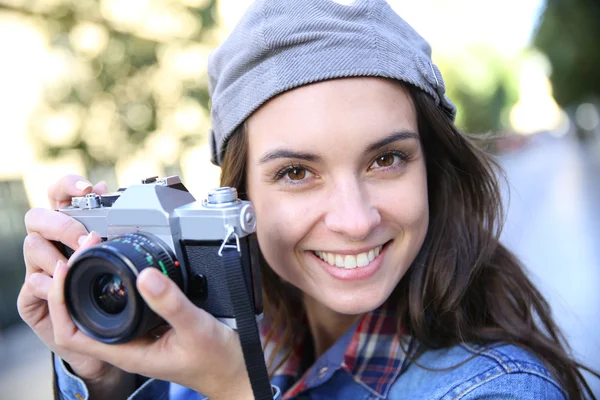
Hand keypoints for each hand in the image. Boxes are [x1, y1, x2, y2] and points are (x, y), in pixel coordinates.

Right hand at [17, 174, 134, 395]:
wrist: (110, 337)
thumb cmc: (117, 290)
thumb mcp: (124, 254)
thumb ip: (116, 224)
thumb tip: (113, 190)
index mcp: (73, 228)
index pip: (60, 195)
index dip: (68, 186)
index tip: (89, 188)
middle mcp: (53, 245)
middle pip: (38, 217)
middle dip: (61, 223)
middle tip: (84, 237)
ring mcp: (39, 271)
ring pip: (31, 247)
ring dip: (54, 252)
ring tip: (76, 261)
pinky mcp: (32, 299)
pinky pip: (31, 287)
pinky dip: (47, 285)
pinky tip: (62, 283)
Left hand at [47, 256, 253, 398]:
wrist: (236, 370)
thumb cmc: (217, 359)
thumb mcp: (195, 327)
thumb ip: (171, 302)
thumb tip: (145, 275)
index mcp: (127, 351)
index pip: (71, 332)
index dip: (60, 300)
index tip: (68, 268)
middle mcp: (127, 344)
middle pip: (79, 316)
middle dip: (73, 281)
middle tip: (85, 247)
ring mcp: (138, 336)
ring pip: (100, 309)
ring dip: (91, 280)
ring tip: (96, 249)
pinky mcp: (151, 327)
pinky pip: (123, 305)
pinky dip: (116, 283)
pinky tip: (126, 265)